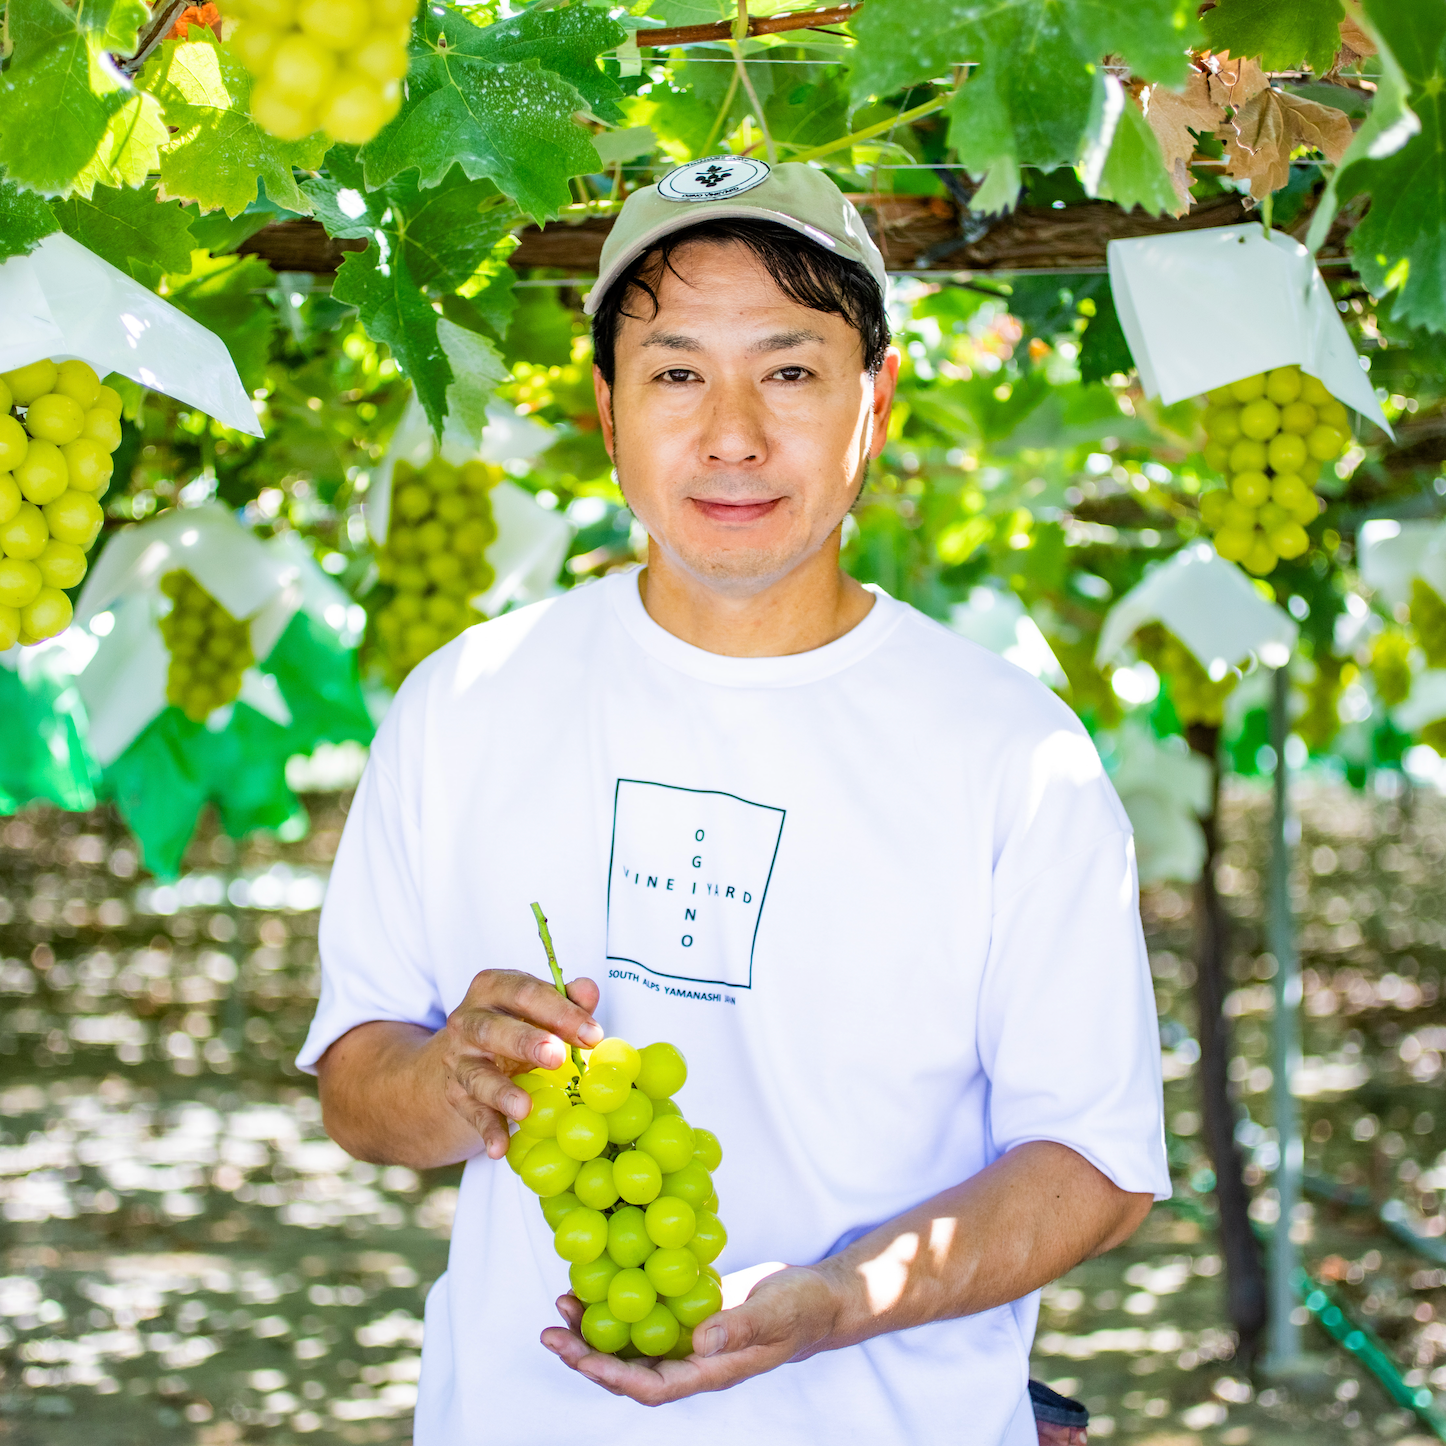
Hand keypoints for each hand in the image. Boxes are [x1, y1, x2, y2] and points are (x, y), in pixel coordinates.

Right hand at [435, 969, 600, 1158]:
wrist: (462, 1056)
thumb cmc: (513, 1023)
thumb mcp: (536, 1007)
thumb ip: (565, 999)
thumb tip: (589, 991)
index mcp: (492, 988)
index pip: (524, 992)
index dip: (559, 1010)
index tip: (592, 1034)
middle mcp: (468, 1020)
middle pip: (492, 1029)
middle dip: (526, 1042)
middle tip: (557, 1056)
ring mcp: (459, 1060)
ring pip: (477, 1075)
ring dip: (502, 1092)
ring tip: (526, 1108)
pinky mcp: (456, 1094)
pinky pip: (472, 1113)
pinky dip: (488, 1130)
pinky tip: (500, 1148)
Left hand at [540, 1262, 838, 1404]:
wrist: (820, 1296)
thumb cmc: (803, 1308)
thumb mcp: (775, 1314)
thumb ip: (739, 1330)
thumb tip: (700, 1342)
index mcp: (709, 1372)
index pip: (650, 1387)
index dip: (610, 1375)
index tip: (576, 1356)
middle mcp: (692, 1360)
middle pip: (628, 1369)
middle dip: (587, 1354)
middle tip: (550, 1331)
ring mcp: (690, 1338)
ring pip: (632, 1341)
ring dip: (597, 1327)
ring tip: (563, 1304)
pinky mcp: (691, 1312)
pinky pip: (648, 1312)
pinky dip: (623, 1299)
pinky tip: (603, 1277)